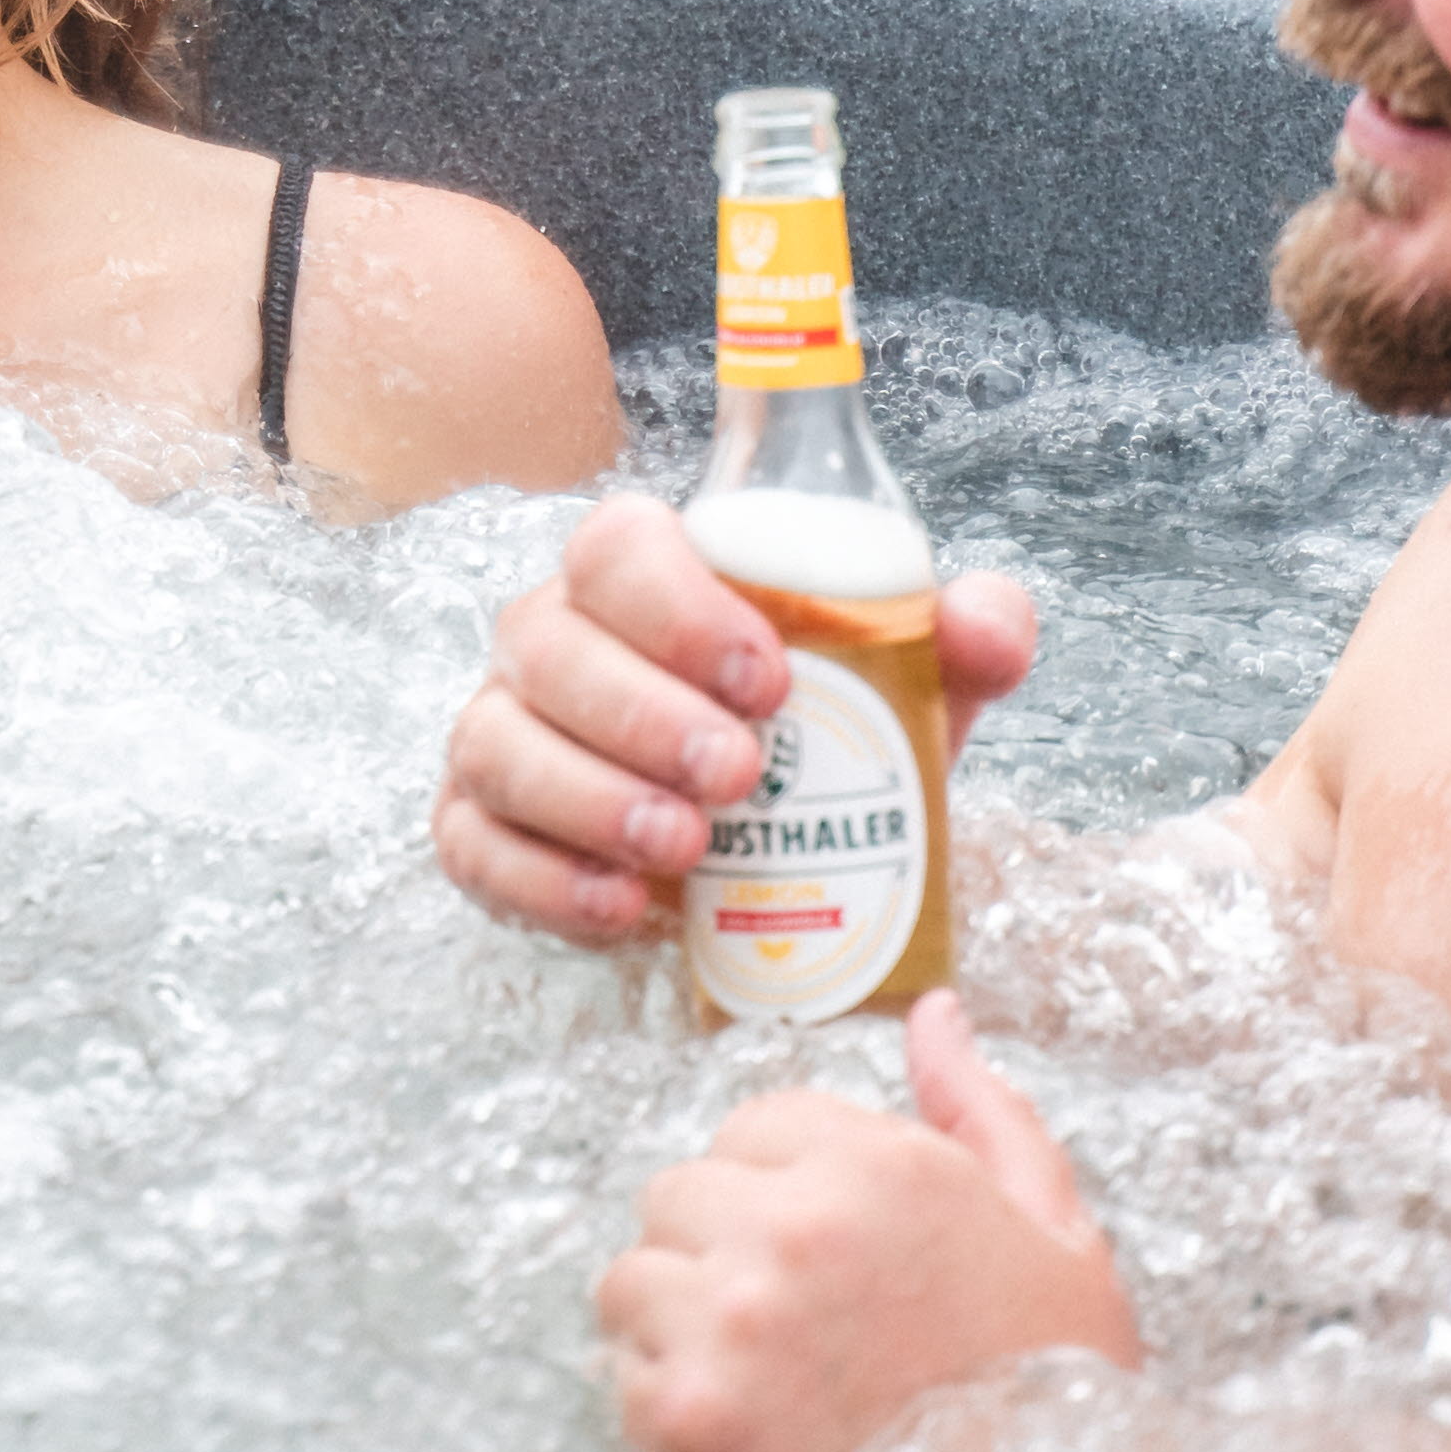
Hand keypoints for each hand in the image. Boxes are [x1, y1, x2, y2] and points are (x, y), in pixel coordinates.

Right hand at [435, 500, 1038, 950]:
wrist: (773, 846)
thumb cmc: (825, 738)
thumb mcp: (910, 684)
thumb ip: (966, 635)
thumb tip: (980, 624)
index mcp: (641, 575)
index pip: (618, 544)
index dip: (679, 604)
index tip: (767, 678)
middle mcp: (552, 639)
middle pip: (549, 642)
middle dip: (640, 711)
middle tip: (739, 776)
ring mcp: (502, 731)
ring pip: (497, 743)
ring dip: (587, 796)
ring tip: (686, 849)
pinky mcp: (478, 827)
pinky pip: (470, 845)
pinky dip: (541, 879)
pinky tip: (622, 907)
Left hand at [600, 993, 1139, 1451]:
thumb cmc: (1053, 1387)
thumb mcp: (1055, 1230)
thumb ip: (981, 1108)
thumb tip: (935, 1011)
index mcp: (878, 1163)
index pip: (753, 1125)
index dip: (788, 1192)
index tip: (833, 1260)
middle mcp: (792, 1225)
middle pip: (678, 1193)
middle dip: (723, 1251)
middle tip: (797, 1330)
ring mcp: (730, 1319)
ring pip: (632, 1277)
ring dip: (678, 1325)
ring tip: (765, 1384)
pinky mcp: (685, 1413)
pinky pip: (622, 1374)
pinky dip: (668, 1409)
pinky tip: (746, 1438)